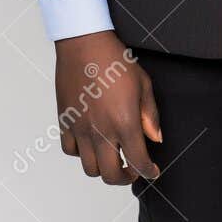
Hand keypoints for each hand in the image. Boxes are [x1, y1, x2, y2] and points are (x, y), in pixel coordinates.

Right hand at [55, 31, 161, 185]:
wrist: (84, 44)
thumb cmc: (114, 59)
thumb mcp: (143, 84)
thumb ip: (150, 115)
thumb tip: (155, 138)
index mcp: (124, 123)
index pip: (138, 162)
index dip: (148, 171)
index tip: (152, 171)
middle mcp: (101, 131)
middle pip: (111, 174)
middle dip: (125, 178)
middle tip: (132, 169)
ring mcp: (80, 128)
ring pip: (90, 168)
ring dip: (103, 168)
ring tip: (112, 157)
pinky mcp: (65, 121)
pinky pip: (70, 150)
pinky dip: (80, 153)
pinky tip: (90, 143)